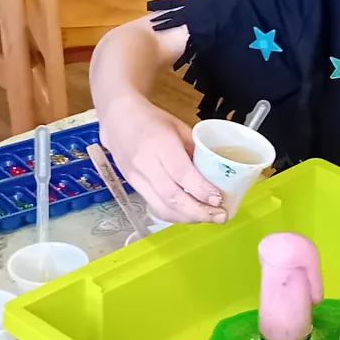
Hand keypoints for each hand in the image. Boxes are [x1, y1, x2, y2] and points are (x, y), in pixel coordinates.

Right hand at [101, 94, 226, 223]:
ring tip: (209, 218)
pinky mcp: (133, 187)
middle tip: (220, 216)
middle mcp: (145, 163)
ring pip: (163, 207)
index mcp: (160, 143)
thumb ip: (196, 151)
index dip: (201, 190)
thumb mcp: (179, 127)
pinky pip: (155, 207)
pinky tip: (190, 215)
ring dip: (188, 218)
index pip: (181, 173)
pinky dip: (176, 215)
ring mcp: (136, 178)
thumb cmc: (153, 121)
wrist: (119, 120)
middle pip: (172, 196)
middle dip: (199, 211)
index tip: (219, 200)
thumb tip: (216, 175)